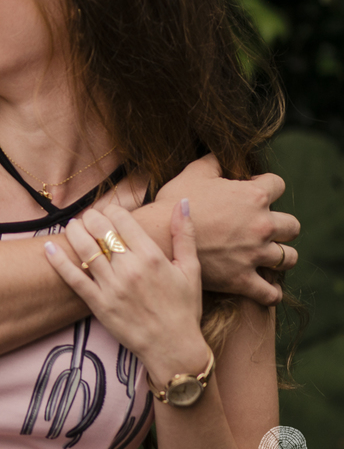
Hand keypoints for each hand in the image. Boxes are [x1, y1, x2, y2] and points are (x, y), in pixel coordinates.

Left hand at [45, 203, 208, 382]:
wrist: (174, 348)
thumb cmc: (183, 308)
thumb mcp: (190, 270)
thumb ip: (184, 235)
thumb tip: (182, 203)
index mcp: (152, 256)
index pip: (122, 220)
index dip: (111, 210)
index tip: (109, 212)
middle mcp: (130, 269)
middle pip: (100, 230)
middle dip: (90, 217)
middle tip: (88, 218)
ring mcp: (113, 287)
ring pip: (85, 249)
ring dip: (74, 232)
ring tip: (73, 227)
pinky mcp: (99, 304)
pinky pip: (74, 278)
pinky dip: (59, 262)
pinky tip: (49, 248)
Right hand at [155, 155, 297, 305]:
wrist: (156, 237)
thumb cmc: (172, 203)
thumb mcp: (193, 173)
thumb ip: (214, 162)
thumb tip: (221, 155)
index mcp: (253, 196)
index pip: (278, 184)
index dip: (266, 186)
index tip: (253, 192)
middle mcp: (261, 226)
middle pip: (292, 226)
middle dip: (280, 225)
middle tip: (260, 228)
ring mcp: (254, 255)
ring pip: (288, 258)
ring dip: (280, 256)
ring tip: (265, 255)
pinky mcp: (242, 279)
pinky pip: (269, 293)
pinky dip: (270, 291)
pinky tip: (263, 285)